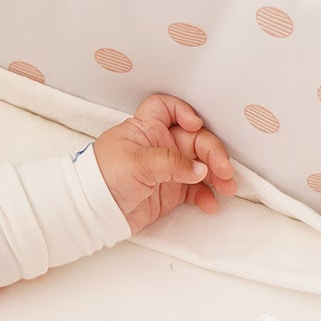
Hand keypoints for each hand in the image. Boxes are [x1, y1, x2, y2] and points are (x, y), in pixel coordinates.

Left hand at [92, 93, 236, 233]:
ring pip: (201, 165)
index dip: (184, 112)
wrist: (93, 213)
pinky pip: (196, 189)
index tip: (196, 126)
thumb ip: (171, 163)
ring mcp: (168, 169)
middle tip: (224, 171)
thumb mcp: (136, 163)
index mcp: (146, 129)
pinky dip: (206, 195)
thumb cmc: (103, 178)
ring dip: (217, 175)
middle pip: (195, 140)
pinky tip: (210, 204)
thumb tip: (201, 169)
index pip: (167, 108)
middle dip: (213, 154)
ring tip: (227, 189)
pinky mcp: (172, 191)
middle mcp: (160, 145)